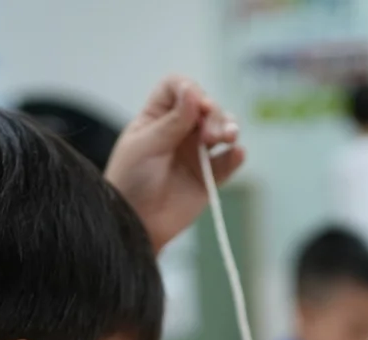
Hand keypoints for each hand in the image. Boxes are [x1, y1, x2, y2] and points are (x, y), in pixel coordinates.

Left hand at [105, 76, 244, 251]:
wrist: (135, 223)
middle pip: (206, 106)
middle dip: (213, 114)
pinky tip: (237, 153)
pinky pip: (227, 162)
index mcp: (157, 117)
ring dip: (228, 128)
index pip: (178, 88)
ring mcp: (195, 153)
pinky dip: (235, 156)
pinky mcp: (208, 178)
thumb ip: (173, 120)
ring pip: (221, 130)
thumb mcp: (147, 145)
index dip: (189, 90)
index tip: (196, 103)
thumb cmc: (130, 180)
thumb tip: (193, 90)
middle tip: (208, 135)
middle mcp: (179, 131)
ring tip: (228, 138)